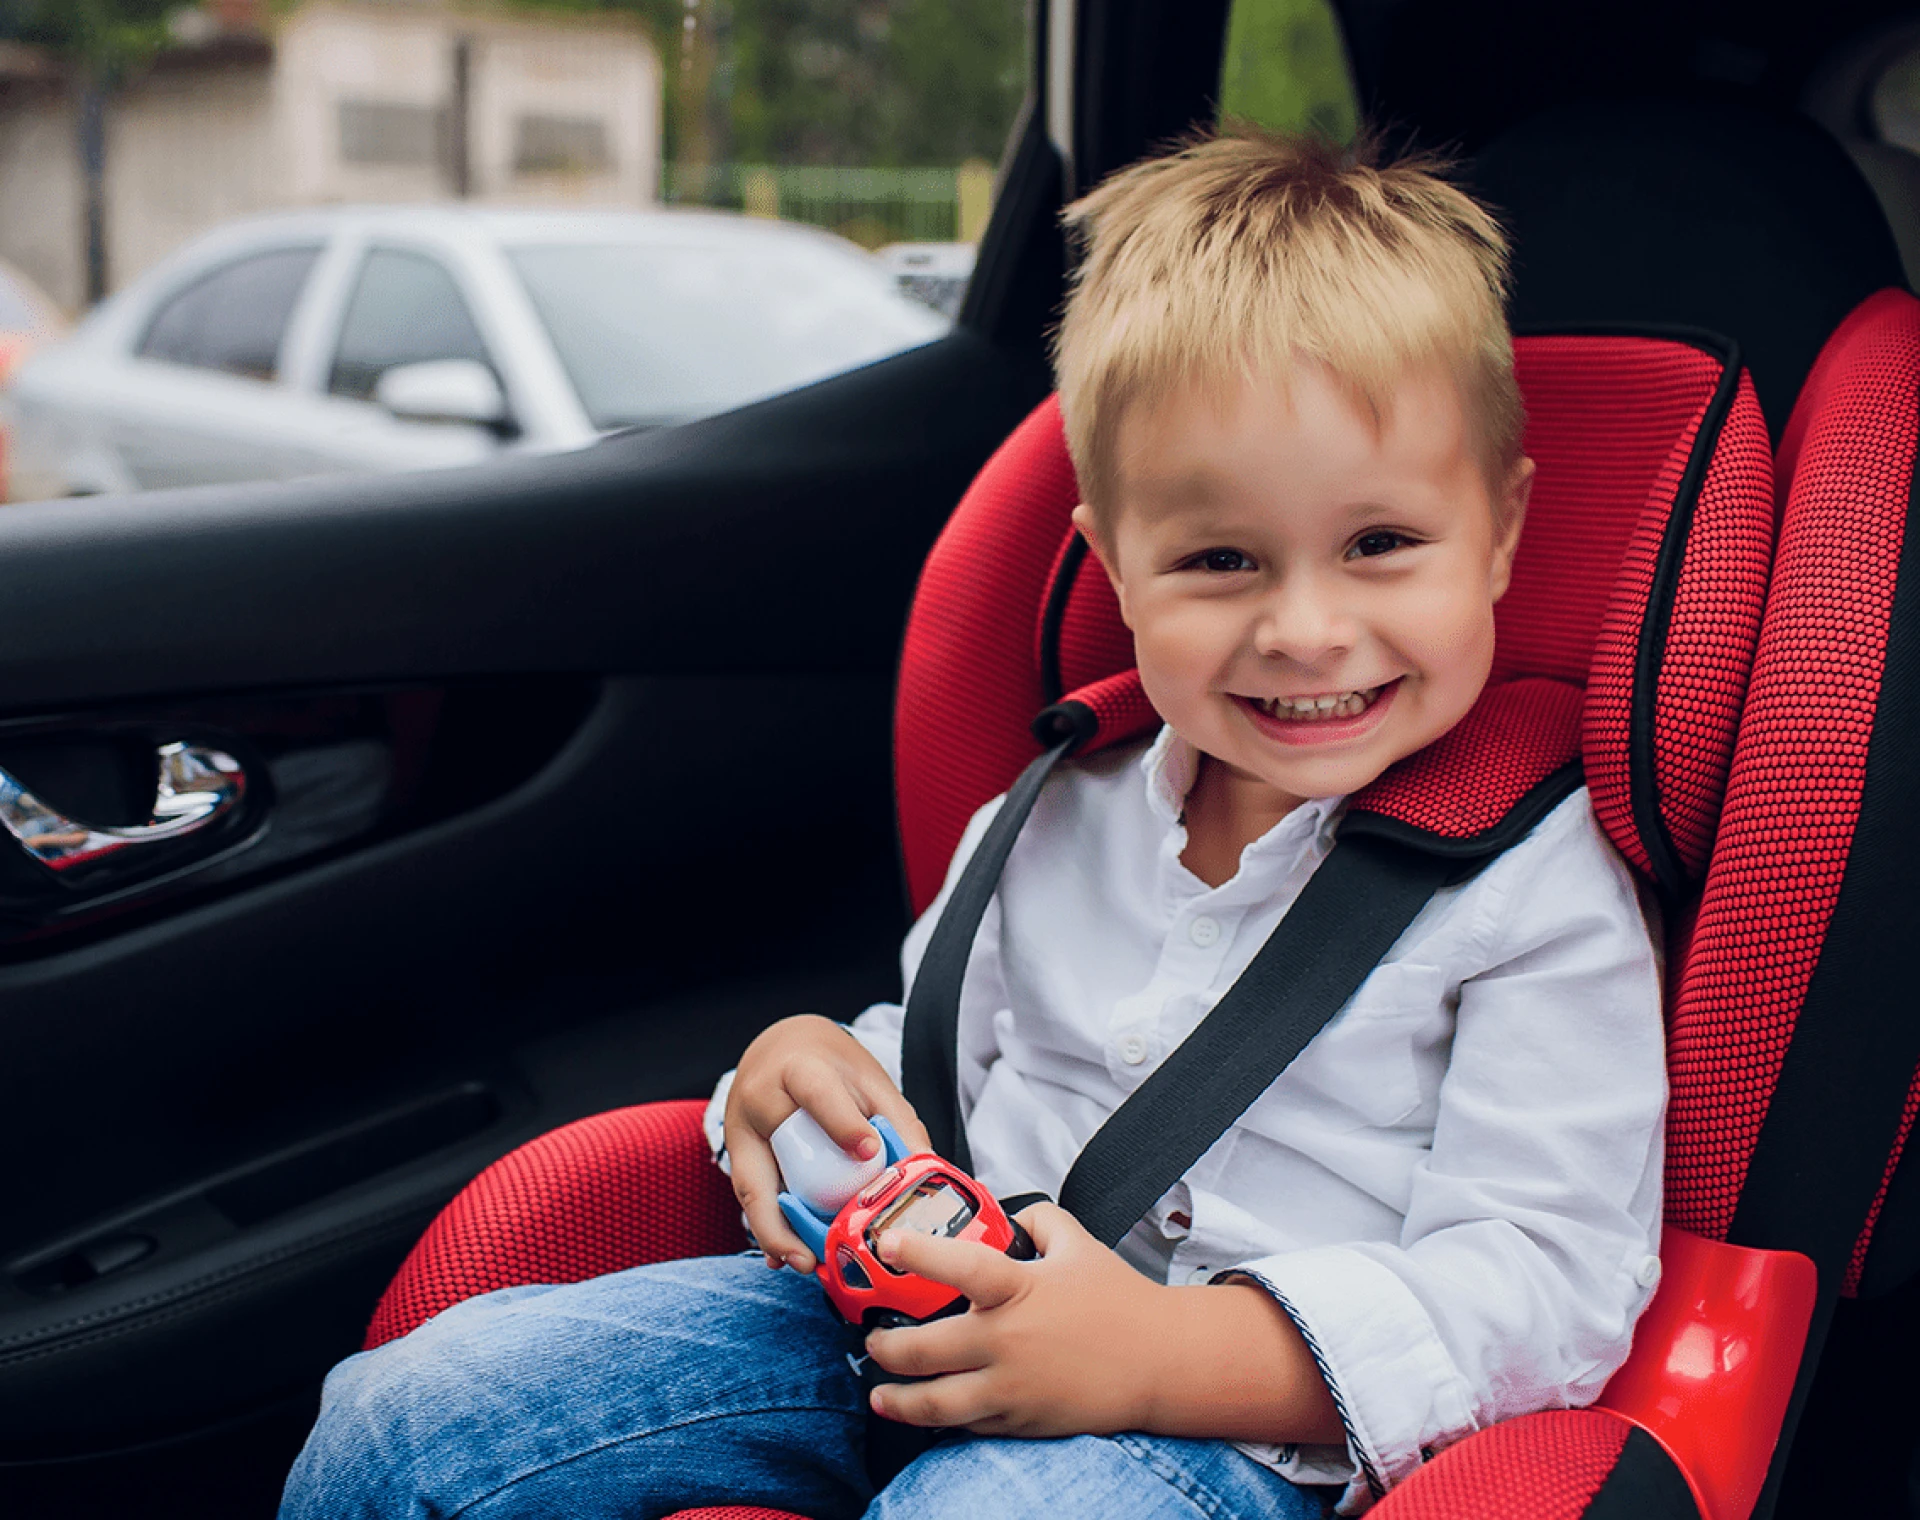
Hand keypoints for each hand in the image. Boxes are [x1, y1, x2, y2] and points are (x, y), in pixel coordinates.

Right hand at [724, 1014, 930, 1272]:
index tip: (869, 1151)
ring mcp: (743, 1131)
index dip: (842, 1123)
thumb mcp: (868, 1079)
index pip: (817, 1094)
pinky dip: (770, 1227)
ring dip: (774, 1232)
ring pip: (751, 1188)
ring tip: (803, 1264)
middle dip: (782, 1216)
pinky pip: (753, 1196)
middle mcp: (759, 1101)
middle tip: (812, 1253)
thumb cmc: (831, 1064)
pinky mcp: (740, 1153)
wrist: (783, 1046)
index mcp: (797, 1069)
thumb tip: (927, 1171)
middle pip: (764, 1159)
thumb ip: (896, 1121)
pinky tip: (787, 1257)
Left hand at [865, 1204, 1344, 1444]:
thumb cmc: (1122, 1303)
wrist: (1160, 1362)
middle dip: (884, 1348)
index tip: (887, 1243)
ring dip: (899, 1399)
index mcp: (1018, 1290)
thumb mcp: (1080, 1244)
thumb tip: (1016, 1210)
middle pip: (924, 1350)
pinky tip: (933, 1410)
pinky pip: (969, 1424)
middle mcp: (1006, 1341)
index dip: (917, 1253)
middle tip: (871, 1341)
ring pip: (936, 1403)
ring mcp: (1011, 1387)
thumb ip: (1041, 1219)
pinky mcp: (1021, 1420)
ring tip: (881, 1393)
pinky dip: (945, 1419)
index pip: (958, 1265)